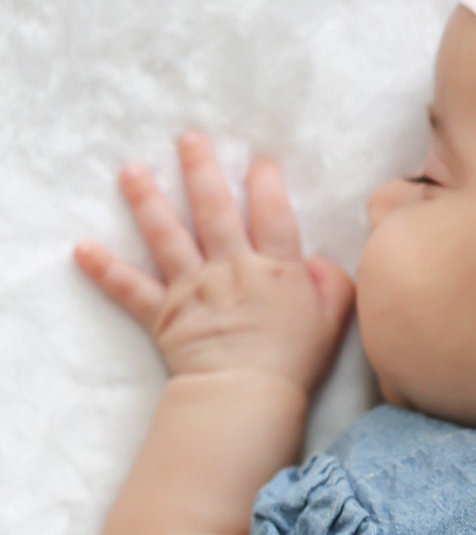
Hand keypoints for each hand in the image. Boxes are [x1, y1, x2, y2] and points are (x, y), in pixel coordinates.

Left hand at [72, 130, 355, 396]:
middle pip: (213, 209)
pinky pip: (131, 289)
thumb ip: (334, 282)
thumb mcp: (334, 318)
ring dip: (147, 200)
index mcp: (274, 267)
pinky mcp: (164, 314)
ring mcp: (193, 287)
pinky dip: (105, 270)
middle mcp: (230, 267)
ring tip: (131, 170)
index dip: (265, 183)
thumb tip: (319, 261)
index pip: (271, 213)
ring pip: (167, 236)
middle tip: (188, 138)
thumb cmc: (295, 360)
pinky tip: (82, 249)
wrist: (248, 396)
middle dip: (200, 170)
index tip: (259, 162)